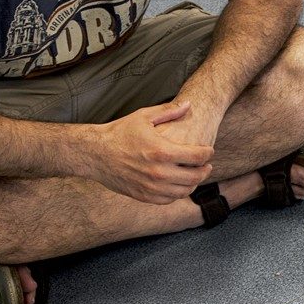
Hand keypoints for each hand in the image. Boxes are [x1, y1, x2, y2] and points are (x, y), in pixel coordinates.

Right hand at [82, 101, 214, 203]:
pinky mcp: (144, 196)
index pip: (197, 156)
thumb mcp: (144, 117)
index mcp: (162, 151)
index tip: (209, 150)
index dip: (207, 153)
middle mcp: (159, 173)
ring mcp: (152, 188)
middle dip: (205, 170)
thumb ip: (169, 111)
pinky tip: (179, 184)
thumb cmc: (119, 132)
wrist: (95, 153)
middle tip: (206, 165)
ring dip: (194, 183)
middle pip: (195, 176)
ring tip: (195, 174)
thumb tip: (189, 105)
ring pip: (184, 191)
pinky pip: (170, 199)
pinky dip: (179, 193)